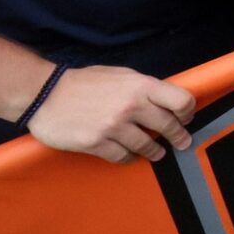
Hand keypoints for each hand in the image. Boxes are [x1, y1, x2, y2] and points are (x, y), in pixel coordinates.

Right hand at [26, 65, 196, 163]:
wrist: (45, 94)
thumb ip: (142, 88)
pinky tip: (130, 156)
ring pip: (146, 145)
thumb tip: (162, 100)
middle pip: (167, 126)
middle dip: (178, 136)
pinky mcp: (96, 143)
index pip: (180, 100)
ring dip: (154, 151)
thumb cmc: (83, 83)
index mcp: (140, 85)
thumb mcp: (120, 75)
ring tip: (157, 153)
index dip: (187, 111)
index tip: (186, 118)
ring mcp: (113, 126)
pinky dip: (129, 158)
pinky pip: (122, 156)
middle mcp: (131, 106)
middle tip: (182, 142)